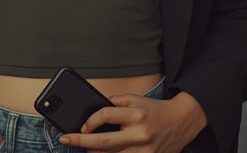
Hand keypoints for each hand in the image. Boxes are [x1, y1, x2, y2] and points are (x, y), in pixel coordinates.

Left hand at [59, 92, 207, 152]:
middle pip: (103, 142)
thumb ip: (115, 103)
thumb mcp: (136, 99)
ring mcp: (144, 150)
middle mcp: (140, 134)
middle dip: (81, 141)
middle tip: (65, 140)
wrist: (181, 122)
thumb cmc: (156, 110)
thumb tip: (93, 113)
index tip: (82, 126)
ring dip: (94, 152)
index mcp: (136, 114)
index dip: (90, 121)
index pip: (106, 115)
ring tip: (85, 148)